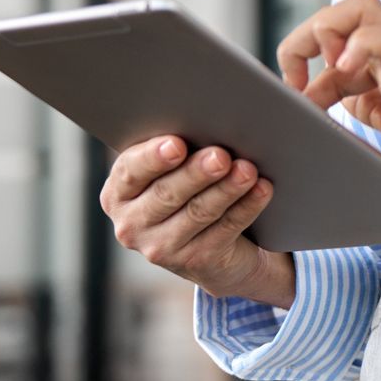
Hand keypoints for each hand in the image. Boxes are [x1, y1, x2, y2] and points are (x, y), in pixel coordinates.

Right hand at [98, 135, 294, 305]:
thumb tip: (206, 118)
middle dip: (196, 172)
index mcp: (119, 192)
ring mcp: (161, 248)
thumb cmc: (186, 184)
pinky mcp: (196, 262)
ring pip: (198, 213)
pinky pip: (225, 230)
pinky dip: (246, 207)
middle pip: (167, 194)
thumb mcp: (170, 168)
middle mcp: (132, 224)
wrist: (207, 245)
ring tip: (247, 169)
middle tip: (221, 155)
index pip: (131, 171)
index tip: (177, 144)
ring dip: (226, 189)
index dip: (154, 158)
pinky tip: (261, 190)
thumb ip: (175, 145)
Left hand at [277, 0, 380, 195]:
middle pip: (344, 9)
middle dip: (305, 37)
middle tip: (294, 83)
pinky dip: (355, 47)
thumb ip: (364, 103)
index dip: (305, 65)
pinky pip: (380, 36)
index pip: (336, 40)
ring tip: (319, 78)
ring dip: (324, 35)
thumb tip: (323, 96)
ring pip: (358, 7)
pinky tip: (344, 73)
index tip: (295, 100)